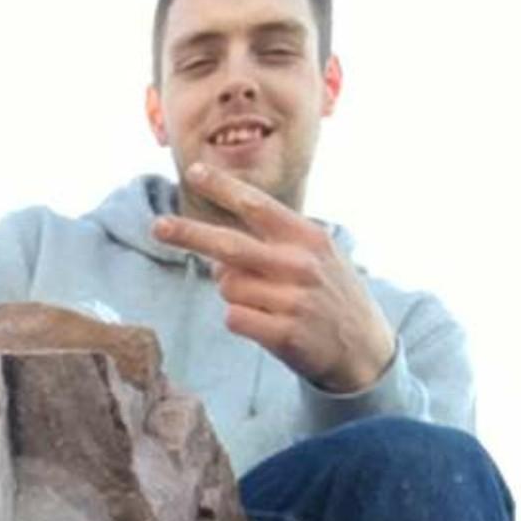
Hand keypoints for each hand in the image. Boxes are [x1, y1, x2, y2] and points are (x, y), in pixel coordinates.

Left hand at [151, 163, 395, 392]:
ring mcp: (293, 299)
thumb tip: (216, 260)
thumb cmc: (326, 297)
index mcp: (307, 237)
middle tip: (157, 227)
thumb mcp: (313, 258)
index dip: (223, 188)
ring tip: (266, 304)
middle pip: (229, 245)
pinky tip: (266, 324)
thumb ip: (269, 248)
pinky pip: (233, 318)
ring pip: (227, 287)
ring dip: (234, 294)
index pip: (257, 205)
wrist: (363, 349)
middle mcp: (300, 264)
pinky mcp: (284, 333)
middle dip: (189, 234)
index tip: (194, 171)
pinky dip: (239, 320)